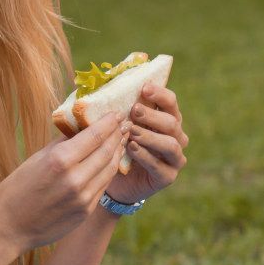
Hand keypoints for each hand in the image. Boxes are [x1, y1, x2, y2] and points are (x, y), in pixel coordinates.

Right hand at [0, 112, 128, 252]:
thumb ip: (59, 145)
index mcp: (59, 161)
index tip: (116, 113)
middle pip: (107, 151)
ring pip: (109, 170)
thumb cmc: (15, 190)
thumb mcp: (34, 160)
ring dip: (117, 153)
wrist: (8, 228)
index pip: (94, 136)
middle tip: (125, 124)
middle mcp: (75, 178)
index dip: (109, 123)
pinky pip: (102, 186)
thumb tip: (78, 129)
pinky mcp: (85, 210)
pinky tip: (109, 163)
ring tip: (121, 141)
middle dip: (118, 135)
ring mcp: (83, 197)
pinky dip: (108, 171)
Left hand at [106, 83, 187, 203]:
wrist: (110, 178)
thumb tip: (88, 86)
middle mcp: (175, 137)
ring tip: (131, 132)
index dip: (160, 94)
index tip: (144, 88)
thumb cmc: (112, 144)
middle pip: (172, 122)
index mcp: (165, 119)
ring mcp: (174, 158)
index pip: (170, 102)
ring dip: (150, 136)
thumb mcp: (111, 125)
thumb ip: (110, 108)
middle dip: (152, 115)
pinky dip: (145, 156)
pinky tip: (131, 149)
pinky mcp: (167, 176)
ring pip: (171, 144)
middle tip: (134, 110)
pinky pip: (161, 166)